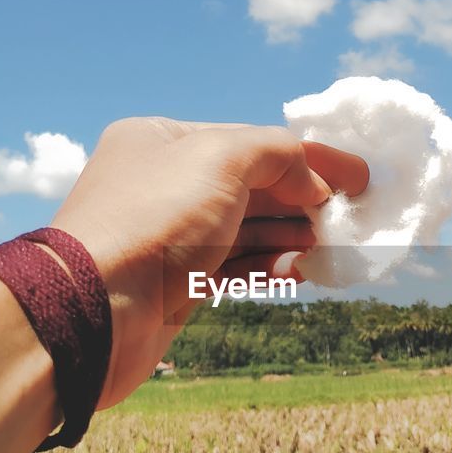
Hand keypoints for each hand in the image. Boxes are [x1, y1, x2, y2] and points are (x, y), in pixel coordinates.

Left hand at [51, 117, 368, 405]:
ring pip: (243, 230)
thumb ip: (277, 153)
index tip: (357, 177)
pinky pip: (231, 268)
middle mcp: (159, 183)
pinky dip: (265, 266)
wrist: (94, 312)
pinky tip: (295, 271)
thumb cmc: (154, 220)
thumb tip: (313, 181)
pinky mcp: (172, 286)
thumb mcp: (222, 158)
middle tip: (348, 218)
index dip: (307, 158)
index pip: (249, 142)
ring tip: (325, 248)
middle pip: (250, 186)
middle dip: (301, 200)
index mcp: (160, 140)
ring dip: (288, 236)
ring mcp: (166, 237)